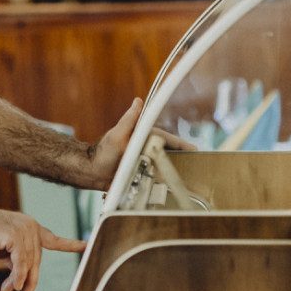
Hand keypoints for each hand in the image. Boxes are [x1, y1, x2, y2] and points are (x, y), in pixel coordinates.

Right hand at [0, 206, 84, 290]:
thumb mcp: (5, 249)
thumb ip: (18, 259)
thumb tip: (22, 279)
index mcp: (31, 227)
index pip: (54, 239)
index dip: (70, 244)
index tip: (86, 245)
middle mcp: (31, 227)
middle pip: (37, 260)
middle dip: (31, 280)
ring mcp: (25, 230)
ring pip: (29, 264)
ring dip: (20, 281)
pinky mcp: (16, 237)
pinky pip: (21, 263)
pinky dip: (18, 276)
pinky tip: (14, 286)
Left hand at [80, 98, 195, 192]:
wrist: (92, 172)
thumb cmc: (103, 152)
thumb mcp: (117, 135)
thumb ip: (129, 120)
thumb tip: (138, 101)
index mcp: (144, 137)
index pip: (168, 140)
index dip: (182, 145)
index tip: (195, 150)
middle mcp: (146, 149)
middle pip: (169, 154)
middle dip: (183, 159)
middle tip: (198, 167)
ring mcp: (144, 162)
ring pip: (165, 166)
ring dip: (175, 172)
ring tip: (191, 181)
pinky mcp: (141, 175)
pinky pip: (156, 179)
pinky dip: (165, 182)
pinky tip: (174, 190)